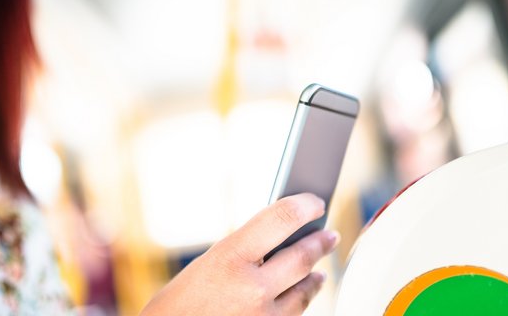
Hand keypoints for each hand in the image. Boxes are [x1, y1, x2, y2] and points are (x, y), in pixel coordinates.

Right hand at [140, 193, 339, 314]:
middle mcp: (252, 287)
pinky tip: (304, 293)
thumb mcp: (207, 265)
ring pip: (305, 289)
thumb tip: (279, 238)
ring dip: (315, 276)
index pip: (280, 218)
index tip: (315, 203)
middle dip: (321, 243)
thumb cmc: (178, 304)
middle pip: (303, 256)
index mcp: (230, 257)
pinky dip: (300, 300)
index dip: (304, 206)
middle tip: (330, 235)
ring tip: (320, 268)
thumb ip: (244, 251)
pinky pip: (294, 314)